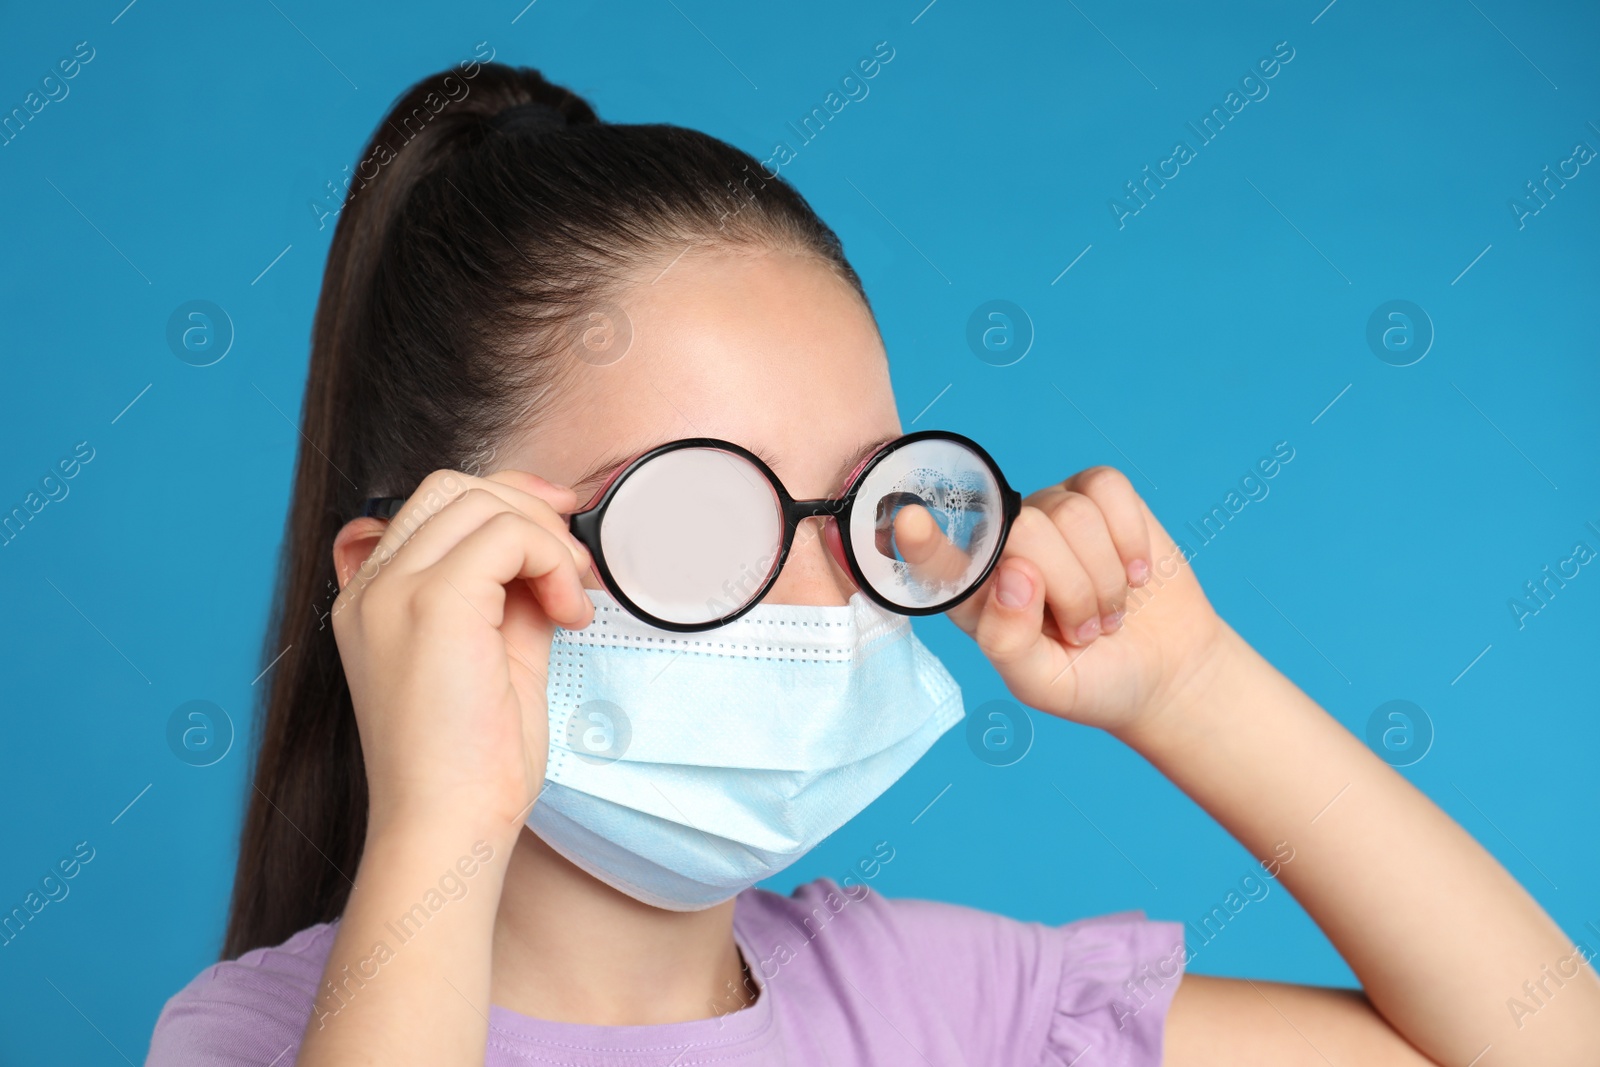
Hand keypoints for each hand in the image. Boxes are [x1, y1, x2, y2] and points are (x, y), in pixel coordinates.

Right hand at [329, 469, 594, 847]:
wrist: (446, 828)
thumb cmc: (469, 766)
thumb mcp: (497, 658)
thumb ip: (512, 598)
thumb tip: (549, 557)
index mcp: (375, 600)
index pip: (436, 507)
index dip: (507, 505)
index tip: (559, 540)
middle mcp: (372, 588)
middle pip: (454, 488)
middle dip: (529, 510)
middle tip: (576, 567)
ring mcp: (394, 592)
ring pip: (483, 503)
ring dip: (548, 542)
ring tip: (571, 603)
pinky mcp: (433, 605)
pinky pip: (506, 536)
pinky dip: (551, 562)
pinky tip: (568, 616)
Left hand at [940, 466, 1227, 736]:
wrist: (1166, 672)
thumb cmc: (1092, 681)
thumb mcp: (1043, 683)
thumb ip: (1009, 640)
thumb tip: (1012, 576)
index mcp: (974, 593)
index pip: (938, 559)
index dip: (925, 541)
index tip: (911, 523)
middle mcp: (1004, 545)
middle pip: (1026, 531)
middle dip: (1072, 589)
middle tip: (1087, 630)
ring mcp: (1050, 514)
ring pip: (1072, 514)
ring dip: (1105, 576)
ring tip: (1109, 611)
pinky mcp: (1096, 496)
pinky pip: (1108, 488)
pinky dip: (1130, 536)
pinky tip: (1136, 573)